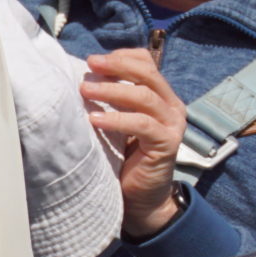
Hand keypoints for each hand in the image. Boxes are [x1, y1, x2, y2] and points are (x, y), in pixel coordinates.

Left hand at [81, 48, 185, 238]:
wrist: (142, 198)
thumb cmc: (125, 158)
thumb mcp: (119, 121)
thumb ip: (113, 100)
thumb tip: (83, 76)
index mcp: (161, 96)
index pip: (147, 63)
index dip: (121, 57)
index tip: (94, 60)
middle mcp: (171, 106)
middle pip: (147, 74)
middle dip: (116, 66)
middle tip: (90, 65)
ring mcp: (172, 125)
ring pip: (143, 97)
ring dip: (111, 91)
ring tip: (85, 90)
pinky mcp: (167, 144)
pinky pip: (142, 125)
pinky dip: (116, 119)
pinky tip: (94, 120)